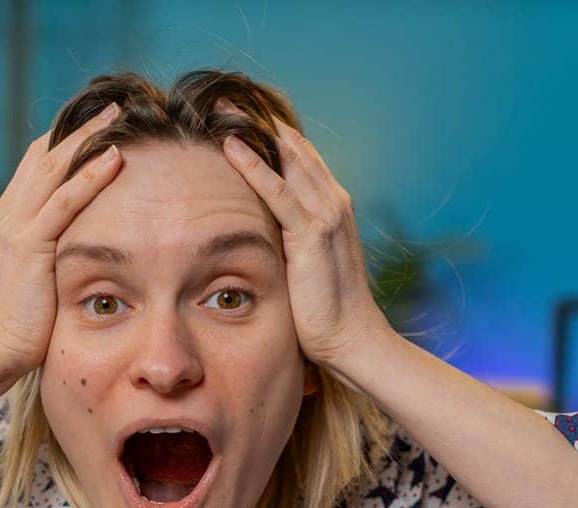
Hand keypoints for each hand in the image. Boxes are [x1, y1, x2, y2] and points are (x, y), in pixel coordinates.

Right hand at [0, 102, 124, 378]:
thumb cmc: (17, 328)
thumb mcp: (33, 280)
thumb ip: (49, 256)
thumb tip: (79, 252)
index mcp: (5, 221)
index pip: (34, 167)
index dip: (62, 142)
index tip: (94, 125)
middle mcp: (6, 215)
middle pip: (43, 155)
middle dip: (77, 128)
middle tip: (111, 106)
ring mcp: (14, 227)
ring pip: (53, 167)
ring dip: (87, 137)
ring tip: (117, 116)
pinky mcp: (29, 245)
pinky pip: (64, 200)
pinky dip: (89, 175)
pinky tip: (113, 156)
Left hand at [216, 103, 394, 367]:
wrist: (353, 338)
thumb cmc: (327, 310)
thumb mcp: (306, 264)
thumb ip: (291, 241)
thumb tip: (263, 235)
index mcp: (334, 206)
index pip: (301, 158)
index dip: (273, 135)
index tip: (242, 115)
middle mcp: (334, 201)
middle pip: (294, 148)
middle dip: (261, 122)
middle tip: (228, 99)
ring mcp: (326, 214)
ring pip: (287, 159)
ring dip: (254, 131)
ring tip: (224, 109)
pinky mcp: (312, 233)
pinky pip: (277, 190)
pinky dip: (254, 165)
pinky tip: (231, 147)